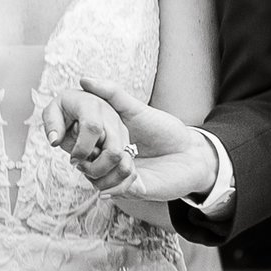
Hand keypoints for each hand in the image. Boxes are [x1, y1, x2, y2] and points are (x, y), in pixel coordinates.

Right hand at [58, 80, 218, 205]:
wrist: (191, 151)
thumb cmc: (164, 130)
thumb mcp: (137, 109)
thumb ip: (112, 95)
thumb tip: (84, 79)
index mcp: (105, 143)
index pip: (78, 145)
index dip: (82, 139)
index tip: (99, 132)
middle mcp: (108, 163)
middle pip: (84, 166)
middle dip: (95, 156)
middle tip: (119, 147)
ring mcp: (119, 178)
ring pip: (97, 182)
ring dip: (110, 171)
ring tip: (131, 160)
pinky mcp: (133, 190)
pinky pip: (116, 191)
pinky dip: (122, 183)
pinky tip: (136, 174)